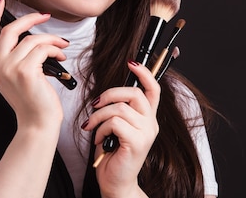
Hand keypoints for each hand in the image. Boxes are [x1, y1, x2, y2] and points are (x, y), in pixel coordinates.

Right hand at [0, 0, 68, 128]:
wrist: (37, 123)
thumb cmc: (31, 101)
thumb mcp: (16, 76)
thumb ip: (15, 56)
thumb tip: (30, 34)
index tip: (0, 1)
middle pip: (9, 29)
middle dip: (29, 18)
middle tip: (43, 16)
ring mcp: (9, 68)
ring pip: (32, 39)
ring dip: (51, 39)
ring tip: (61, 46)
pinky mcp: (25, 71)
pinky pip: (43, 49)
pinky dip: (55, 49)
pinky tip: (61, 56)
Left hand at [82, 60, 160, 197]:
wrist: (115, 182)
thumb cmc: (112, 154)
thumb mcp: (115, 127)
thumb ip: (118, 109)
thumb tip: (107, 94)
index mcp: (147, 117)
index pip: (153, 89)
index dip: (144, 73)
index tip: (132, 62)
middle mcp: (151, 124)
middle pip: (134, 93)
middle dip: (109, 94)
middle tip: (95, 105)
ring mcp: (146, 133)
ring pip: (119, 108)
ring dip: (99, 116)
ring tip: (92, 127)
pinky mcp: (137, 142)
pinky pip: (115, 123)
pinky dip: (100, 128)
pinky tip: (97, 139)